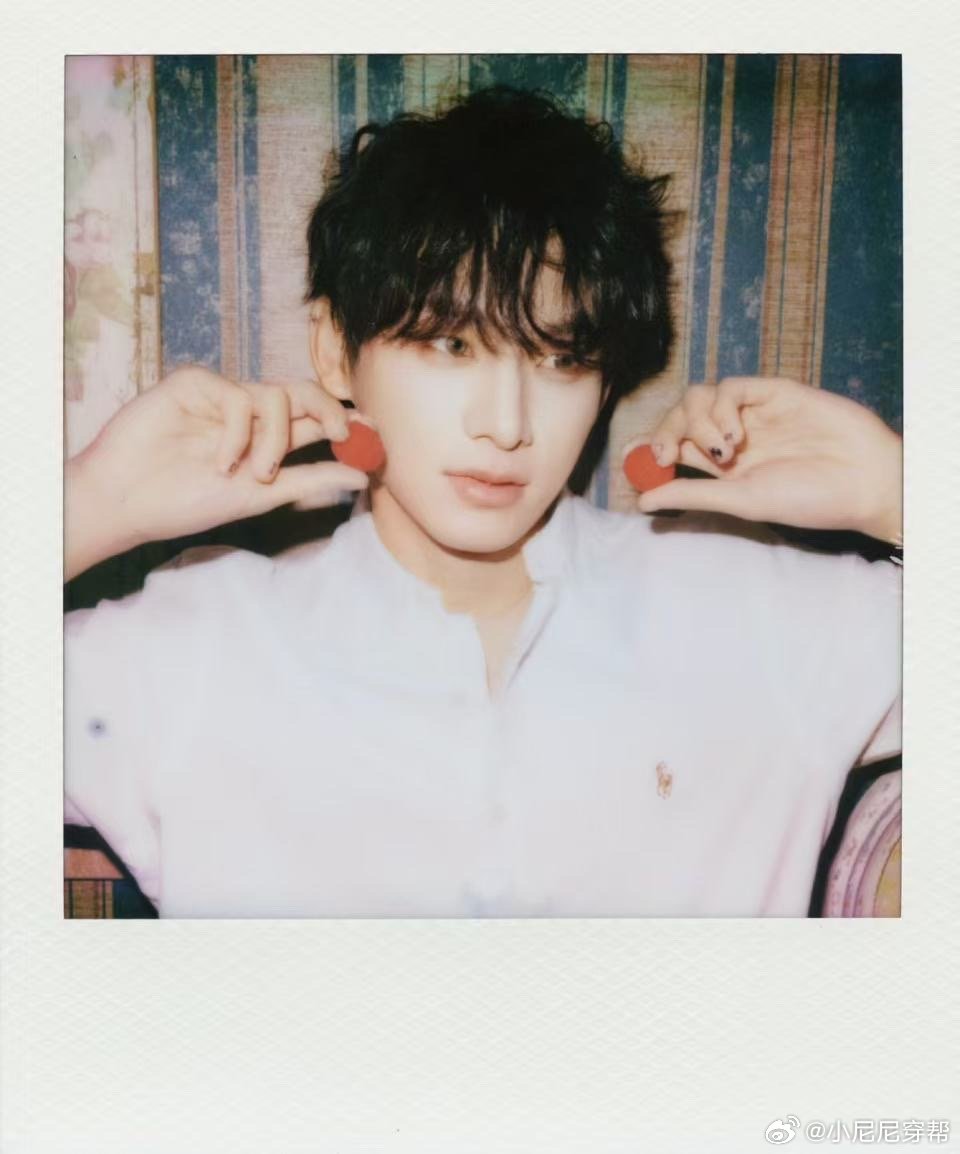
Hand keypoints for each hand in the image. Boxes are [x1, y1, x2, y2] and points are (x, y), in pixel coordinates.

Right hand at [66, 365, 369, 578]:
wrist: (128, 503)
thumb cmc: (186, 502)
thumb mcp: (260, 496)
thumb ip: (310, 480)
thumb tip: (364, 475)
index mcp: (265, 437)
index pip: (316, 419)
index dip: (347, 420)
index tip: (376, 434)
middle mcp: (247, 412)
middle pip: (304, 392)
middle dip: (330, 410)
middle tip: (341, 435)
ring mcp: (221, 395)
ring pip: (276, 395)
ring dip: (274, 441)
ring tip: (252, 474)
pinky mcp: (194, 383)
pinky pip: (238, 396)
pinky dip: (238, 435)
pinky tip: (220, 463)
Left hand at [624, 377, 901, 542]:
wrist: (862, 481)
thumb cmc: (808, 499)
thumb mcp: (740, 502)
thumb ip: (692, 495)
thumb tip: (641, 502)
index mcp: (722, 466)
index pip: (673, 446)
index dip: (649, 447)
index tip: (639, 459)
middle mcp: (733, 435)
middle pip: (680, 415)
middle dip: (666, 431)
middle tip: (669, 456)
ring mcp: (753, 412)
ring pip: (699, 396)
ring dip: (697, 423)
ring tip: (723, 453)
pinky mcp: (774, 392)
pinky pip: (731, 387)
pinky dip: (722, 409)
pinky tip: (737, 436)